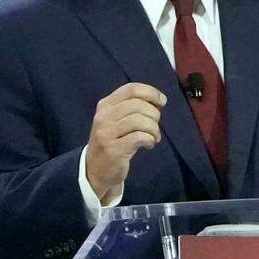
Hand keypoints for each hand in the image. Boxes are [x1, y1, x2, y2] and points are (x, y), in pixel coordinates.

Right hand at [85, 82, 166, 201]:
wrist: (95, 169)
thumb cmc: (113, 141)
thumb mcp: (116, 119)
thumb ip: (133, 107)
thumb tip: (159, 100)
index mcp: (105, 105)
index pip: (131, 89)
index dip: (151, 92)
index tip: (162, 101)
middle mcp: (103, 116)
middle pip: (138, 104)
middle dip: (154, 114)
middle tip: (155, 126)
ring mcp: (106, 133)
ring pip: (139, 120)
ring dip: (154, 129)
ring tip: (154, 137)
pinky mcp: (113, 149)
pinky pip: (139, 137)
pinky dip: (150, 139)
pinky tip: (149, 144)